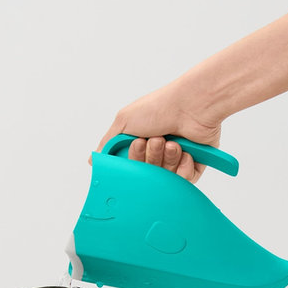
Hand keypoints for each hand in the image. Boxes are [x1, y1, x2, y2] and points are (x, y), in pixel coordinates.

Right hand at [97, 81, 221, 183]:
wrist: (192, 106)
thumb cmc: (158, 108)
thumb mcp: (124, 122)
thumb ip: (108, 143)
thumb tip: (92, 161)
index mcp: (141, 142)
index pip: (132, 165)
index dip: (134, 158)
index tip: (138, 143)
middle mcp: (158, 152)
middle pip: (148, 173)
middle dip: (151, 158)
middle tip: (157, 140)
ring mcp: (176, 159)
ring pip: (166, 177)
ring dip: (168, 159)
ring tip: (173, 143)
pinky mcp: (194, 165)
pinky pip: (185, 182)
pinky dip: (184, 168)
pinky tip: (186, 152)